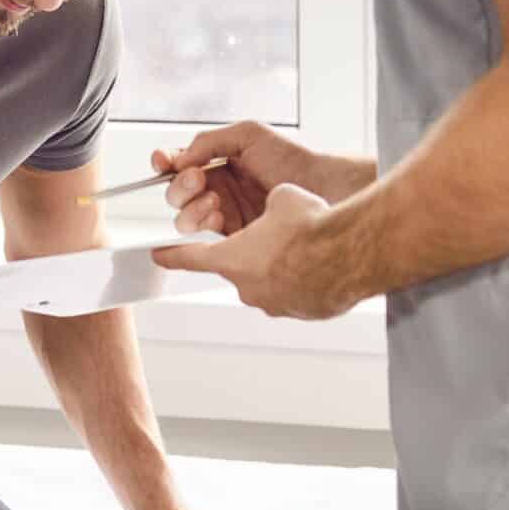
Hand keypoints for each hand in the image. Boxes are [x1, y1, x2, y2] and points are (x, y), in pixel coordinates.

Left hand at [153, 183, 348, 318]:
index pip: (191, 258)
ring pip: (269, 280)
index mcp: (233, 258)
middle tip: (275, 236)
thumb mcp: (282, 198)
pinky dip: (302, 280)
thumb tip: (276, 204)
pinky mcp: (302, 311)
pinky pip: (295, 293)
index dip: (172, 255)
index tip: (158, 255)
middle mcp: (248, 286)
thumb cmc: (312, 227)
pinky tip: (320, 264)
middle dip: (251, 251)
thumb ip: (268, 204)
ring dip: (280, 266)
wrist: (350, 254)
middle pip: (237, 267)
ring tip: (304, 248)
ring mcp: (275, 304)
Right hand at [154, 121, 368, 235]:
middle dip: (180, 187)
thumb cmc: (291, 159)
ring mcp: (225, 212)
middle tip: (198, 180)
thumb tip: (179, 159)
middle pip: (175, 193)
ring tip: (213, 201)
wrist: (322, 188)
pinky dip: (203, 225)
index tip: (163, 163)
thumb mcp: (248, 135)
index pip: (179, 162)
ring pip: (185, 217)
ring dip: (191, 208)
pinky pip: (204, 237)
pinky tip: (217, 217)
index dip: (164, 163)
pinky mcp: (234, 236)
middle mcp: (218, 187)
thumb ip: (209, 141)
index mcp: (218, 161)